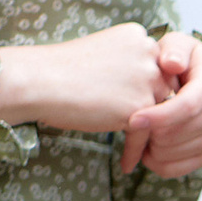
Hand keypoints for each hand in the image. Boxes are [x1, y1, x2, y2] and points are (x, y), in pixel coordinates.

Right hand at [0, 22, 169, 137]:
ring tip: (140, 154)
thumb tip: (145, 92)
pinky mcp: (139, 105)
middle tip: (145, 134)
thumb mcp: (103, 54)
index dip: (147, 89)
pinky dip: (135, 151)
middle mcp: (148, 53)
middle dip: (152, 112)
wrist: (38, 80)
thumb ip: (128, 65)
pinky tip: (126, 165)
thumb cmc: (60, 70)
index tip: (138, 109)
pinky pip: (146, 134)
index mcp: (138, 36)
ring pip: (158, 113)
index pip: (157, 65)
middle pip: (163, 88)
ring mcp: (147, 78)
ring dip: (148, 134)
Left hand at [120, 33, 201, 176]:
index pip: (187, 107)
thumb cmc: (175, 60)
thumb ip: (173, 50)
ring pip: (172, 153)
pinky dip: (154, 162)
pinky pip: (174, 169)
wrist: (189, 80)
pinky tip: (147, 145)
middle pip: (177, 134)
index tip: (132, 120)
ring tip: (140, 130)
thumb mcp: (175, 46)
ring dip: (148, 145)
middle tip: (132, 120)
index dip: (159, 117)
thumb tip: (172, 64)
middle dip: (148, 131)